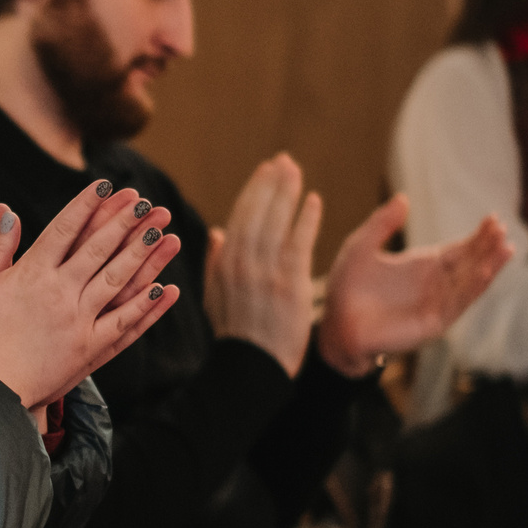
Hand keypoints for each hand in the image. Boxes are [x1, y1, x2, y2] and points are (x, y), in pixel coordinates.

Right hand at [0, 179, 183, 408]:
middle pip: (99, 249)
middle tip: (147, 202)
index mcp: (31, 274)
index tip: (106, 185)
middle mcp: (60, 293)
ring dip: (144, 256)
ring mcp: (79, 322)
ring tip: (165, 233)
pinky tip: (167, 288)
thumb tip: (6, 208)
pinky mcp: (90, 349)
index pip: (65, 228)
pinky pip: (125, 323)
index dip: (87, 204)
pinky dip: (147, 306)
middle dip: (125, 222)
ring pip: (118, 281)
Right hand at [205, 154, 323, 377]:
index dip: (254, 190)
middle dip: (271, 183)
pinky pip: (299, 242)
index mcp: (224, 263)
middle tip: (283, 160)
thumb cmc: (234, 333)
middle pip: (258, 212)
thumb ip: (215, 262)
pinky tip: (314, 200)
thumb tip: (218, 231)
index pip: (239, 216)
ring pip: (276, 221)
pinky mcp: (290, 284)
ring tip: (296, 171)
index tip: (265, 170)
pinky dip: (306, 219)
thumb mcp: (214, 297)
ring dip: (287, 193)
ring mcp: (266, 272)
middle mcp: (242, 263)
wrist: (251, 367)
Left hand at [315, 196, 511, 374]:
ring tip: (506, 248)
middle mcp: (434, 285)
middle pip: (469, 263)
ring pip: (470, 283)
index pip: (458, 249)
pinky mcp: (432, 323)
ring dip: (489, 267)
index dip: (477, 236)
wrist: (335, 324)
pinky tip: (484, 271)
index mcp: (422, 266)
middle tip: (503, 229)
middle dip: (487, 247)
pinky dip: (472, 288)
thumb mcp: (361, 247)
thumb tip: (404, 197)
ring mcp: (435, 305)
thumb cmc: (346, 288)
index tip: (494, 219)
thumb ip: (381, 223)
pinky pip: (457, 304)